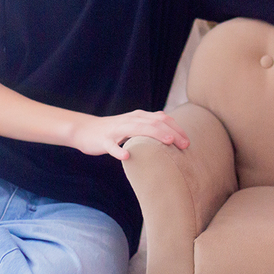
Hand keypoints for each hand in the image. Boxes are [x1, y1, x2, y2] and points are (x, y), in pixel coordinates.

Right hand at [69, 110, 188, 160]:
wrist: (85, 130)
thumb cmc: (114, 130)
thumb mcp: (134, 126)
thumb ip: (151, 127)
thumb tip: (172, 134)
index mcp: (139, 117)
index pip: (162, 118)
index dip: (177, 128)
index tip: (188, 142)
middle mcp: (130, 120)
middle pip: (154, 122)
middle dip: (172, 132)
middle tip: (185, 145)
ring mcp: (116, 129)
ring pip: (137, 129)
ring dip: (154, 135)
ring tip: (168, 142)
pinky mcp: (104, 140)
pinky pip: (111, 146)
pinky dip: (119, 151)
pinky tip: (127, 156)